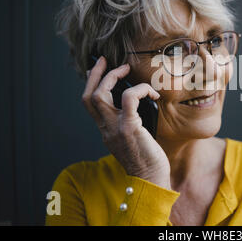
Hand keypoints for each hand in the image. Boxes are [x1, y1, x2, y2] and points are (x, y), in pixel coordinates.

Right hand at [82, 56, 170, 188]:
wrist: (150, 179)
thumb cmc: (147, 158)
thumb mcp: (132, 138)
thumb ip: (128, 121)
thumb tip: (140, 100)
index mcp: (105, 130)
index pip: (89, 103)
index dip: (91, 83)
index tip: (100, 68)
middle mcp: (105, 129)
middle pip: (89, 96)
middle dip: (96, 74)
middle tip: (107, 61)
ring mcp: (114, 129)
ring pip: (100, 95)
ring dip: (113, 77)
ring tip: (127, 70)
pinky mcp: (129, 128)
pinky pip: (129, 99)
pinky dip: (140, 90)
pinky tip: (152, 92)